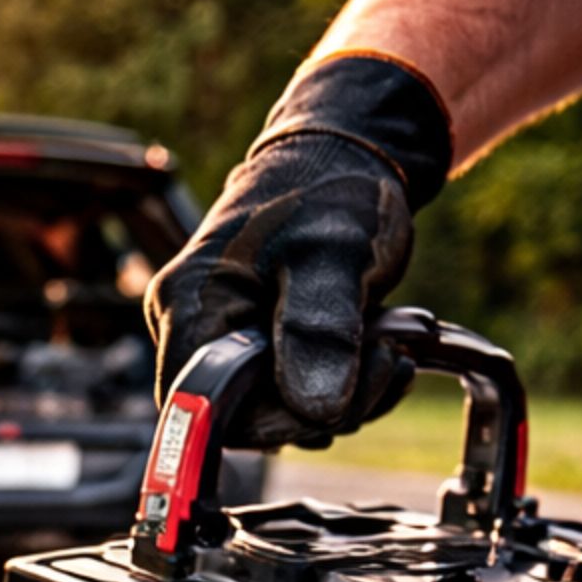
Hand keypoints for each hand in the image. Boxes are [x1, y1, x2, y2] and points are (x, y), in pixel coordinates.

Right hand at [145, 54, 451, 447]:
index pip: (206, 407)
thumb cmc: (331, 190)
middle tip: (387, 361)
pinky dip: (340, 390)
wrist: (344, 158)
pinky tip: (376, 357)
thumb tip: (315, 410)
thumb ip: (321, 329)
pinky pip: (290, 397)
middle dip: (322, 408)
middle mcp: (192, 326)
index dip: (273, 422)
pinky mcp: (254, 346)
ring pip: (274, 413)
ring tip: (389, 350)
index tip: (340, 395)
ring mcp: (222, 338)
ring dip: (342, 401)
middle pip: (243, 419)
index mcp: (192, 304)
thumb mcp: (335, 253)